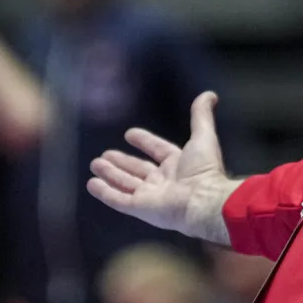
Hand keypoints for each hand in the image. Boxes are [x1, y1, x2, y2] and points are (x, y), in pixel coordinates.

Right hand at [88, 92, 233, 240]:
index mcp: (179, 164)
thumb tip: (210, 95)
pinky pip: (118, 199)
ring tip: (95, 164)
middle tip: (104, 155)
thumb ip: (202, 116)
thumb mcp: (203, 136)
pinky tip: (91, 183)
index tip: (129, 133)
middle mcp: (164, 180)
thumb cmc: (203, 169)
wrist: (202, 201)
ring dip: (110, 174)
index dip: (145, 141)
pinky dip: (105, 192)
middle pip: (137, 169)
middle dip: (121, 162)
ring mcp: (150, 196)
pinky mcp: (139, 208)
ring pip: (125, 183)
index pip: (158, 150)